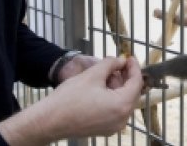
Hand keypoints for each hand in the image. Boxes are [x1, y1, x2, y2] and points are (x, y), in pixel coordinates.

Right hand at [0, 56, 142, 144]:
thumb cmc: (69, 98)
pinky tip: (101, 87)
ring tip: (106, 73)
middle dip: (125, 77)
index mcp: (121, 105)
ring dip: (117, 86)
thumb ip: (110, 64)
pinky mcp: (104, 129)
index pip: (136, 83)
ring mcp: (113, 127)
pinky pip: (114, 110)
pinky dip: (112, 97)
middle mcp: (121, 119)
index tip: (129, 57)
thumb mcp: (92, 74)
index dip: (134, 67)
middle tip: (118, 63)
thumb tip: (120, 61)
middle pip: (130, 93)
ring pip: (122, 101)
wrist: (50, 120)